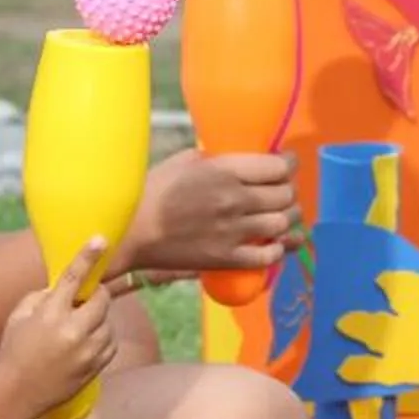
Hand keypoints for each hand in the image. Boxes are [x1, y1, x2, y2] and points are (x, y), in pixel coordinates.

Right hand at [0, 237, 121, 415]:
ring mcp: (88, 350)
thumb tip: (63, 286)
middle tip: (84, 300)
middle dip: (95, 295)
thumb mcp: (18, 316)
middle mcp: (73, 331)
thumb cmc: (14, 350)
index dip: (87, 256)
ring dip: (98, 319)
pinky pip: (111, 342)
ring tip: (77, 329)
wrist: (17, 393)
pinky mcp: (96, 366)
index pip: (73, 278)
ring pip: (108, 322)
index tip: (101, 240)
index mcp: (51, 314)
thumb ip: (42, 296)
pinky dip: (102, 338)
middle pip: (101, 299)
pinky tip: (84, 343)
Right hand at [126, 149, 295, 278]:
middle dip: (288, 190)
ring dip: (287, 218)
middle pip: (285, 195)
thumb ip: (220, 159)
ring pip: (283, 223)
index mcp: (226, 170)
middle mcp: (235, 199)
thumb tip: (243, 161)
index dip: (289, 164)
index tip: (287, 164)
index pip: (279, 167)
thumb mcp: (186, 161)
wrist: (130, 231)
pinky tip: (273, 242)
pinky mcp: (226, 258)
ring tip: (281, 215)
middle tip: (281, 190)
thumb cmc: (153, 190)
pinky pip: (268, 255)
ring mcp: (233, 231)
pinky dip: (277, 249)